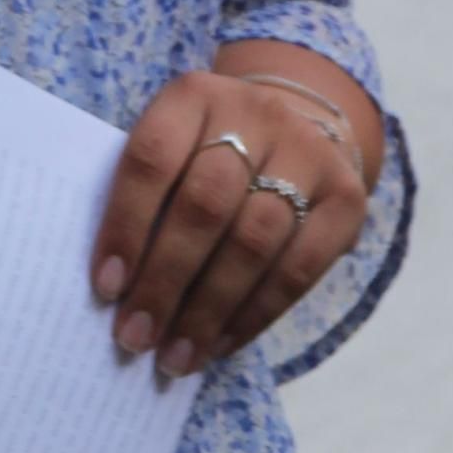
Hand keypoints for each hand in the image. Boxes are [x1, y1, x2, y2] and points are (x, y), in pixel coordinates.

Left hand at [90, 65, 372, 376]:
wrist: (298, 124)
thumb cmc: (206, 153)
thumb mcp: (173, 148)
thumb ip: (146, 198)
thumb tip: (114, 289)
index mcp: (194, 96)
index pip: (152, 158)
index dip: (126, 224)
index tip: (106, 287)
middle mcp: (256, 115)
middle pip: (205, 205)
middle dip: (166, 280)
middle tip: (136, 337)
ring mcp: (308, 154)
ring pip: (253, 241)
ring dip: (208, 310)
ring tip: (175, 356)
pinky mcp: (346, 198)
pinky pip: (299, 268)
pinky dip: (255, 314)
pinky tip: (220, 344)